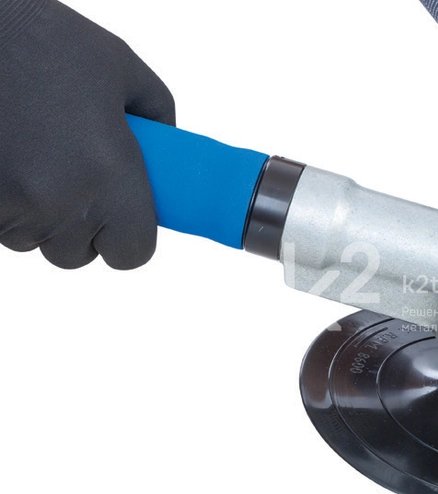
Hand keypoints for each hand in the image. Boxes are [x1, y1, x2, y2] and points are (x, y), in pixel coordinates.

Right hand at [0, 0, 174, 268]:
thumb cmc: (47, 42)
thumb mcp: (123, 70)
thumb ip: (157, 116)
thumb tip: (168, 148)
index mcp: (110, 177)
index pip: (132, 254)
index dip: (129, 238)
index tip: (122, 216)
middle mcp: (60, 203)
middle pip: (77, 253)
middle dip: (79, 227)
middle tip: (75, 180)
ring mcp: (9, 207)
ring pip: (32, 240)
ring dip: (37, 216)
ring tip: (35, 159)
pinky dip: (3, 203)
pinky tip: (8, 160)